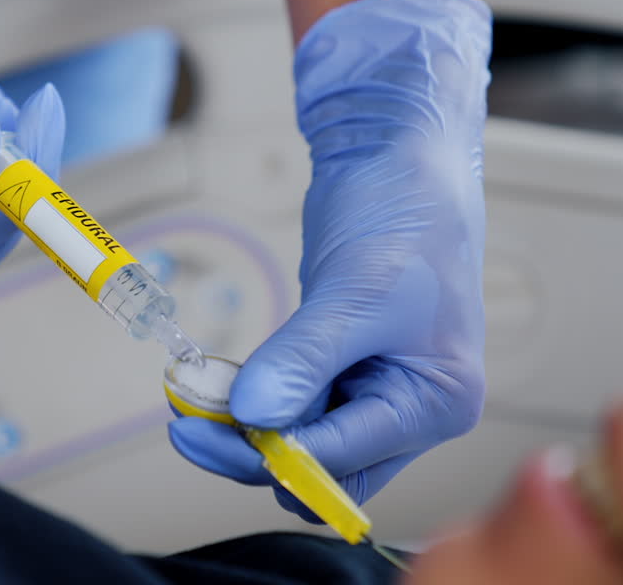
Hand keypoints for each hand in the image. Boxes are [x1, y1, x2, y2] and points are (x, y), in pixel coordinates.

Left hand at [169, 0, 492, 518]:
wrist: (398, 156)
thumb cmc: (404, 215)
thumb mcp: (354, 290)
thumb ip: (303, 359)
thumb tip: (252, 416)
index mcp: (434, 401)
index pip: (341, 459)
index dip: (267, 454)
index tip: (197, 435)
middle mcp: (411, 409)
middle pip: (320, 466)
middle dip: (254, 447)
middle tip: (188, 418)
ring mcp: (376, 390)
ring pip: (301, 441)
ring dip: (248, 425)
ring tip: (196, 394)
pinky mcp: (343, 368)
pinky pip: (294, 405)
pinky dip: (256, 397)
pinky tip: (221, 379)